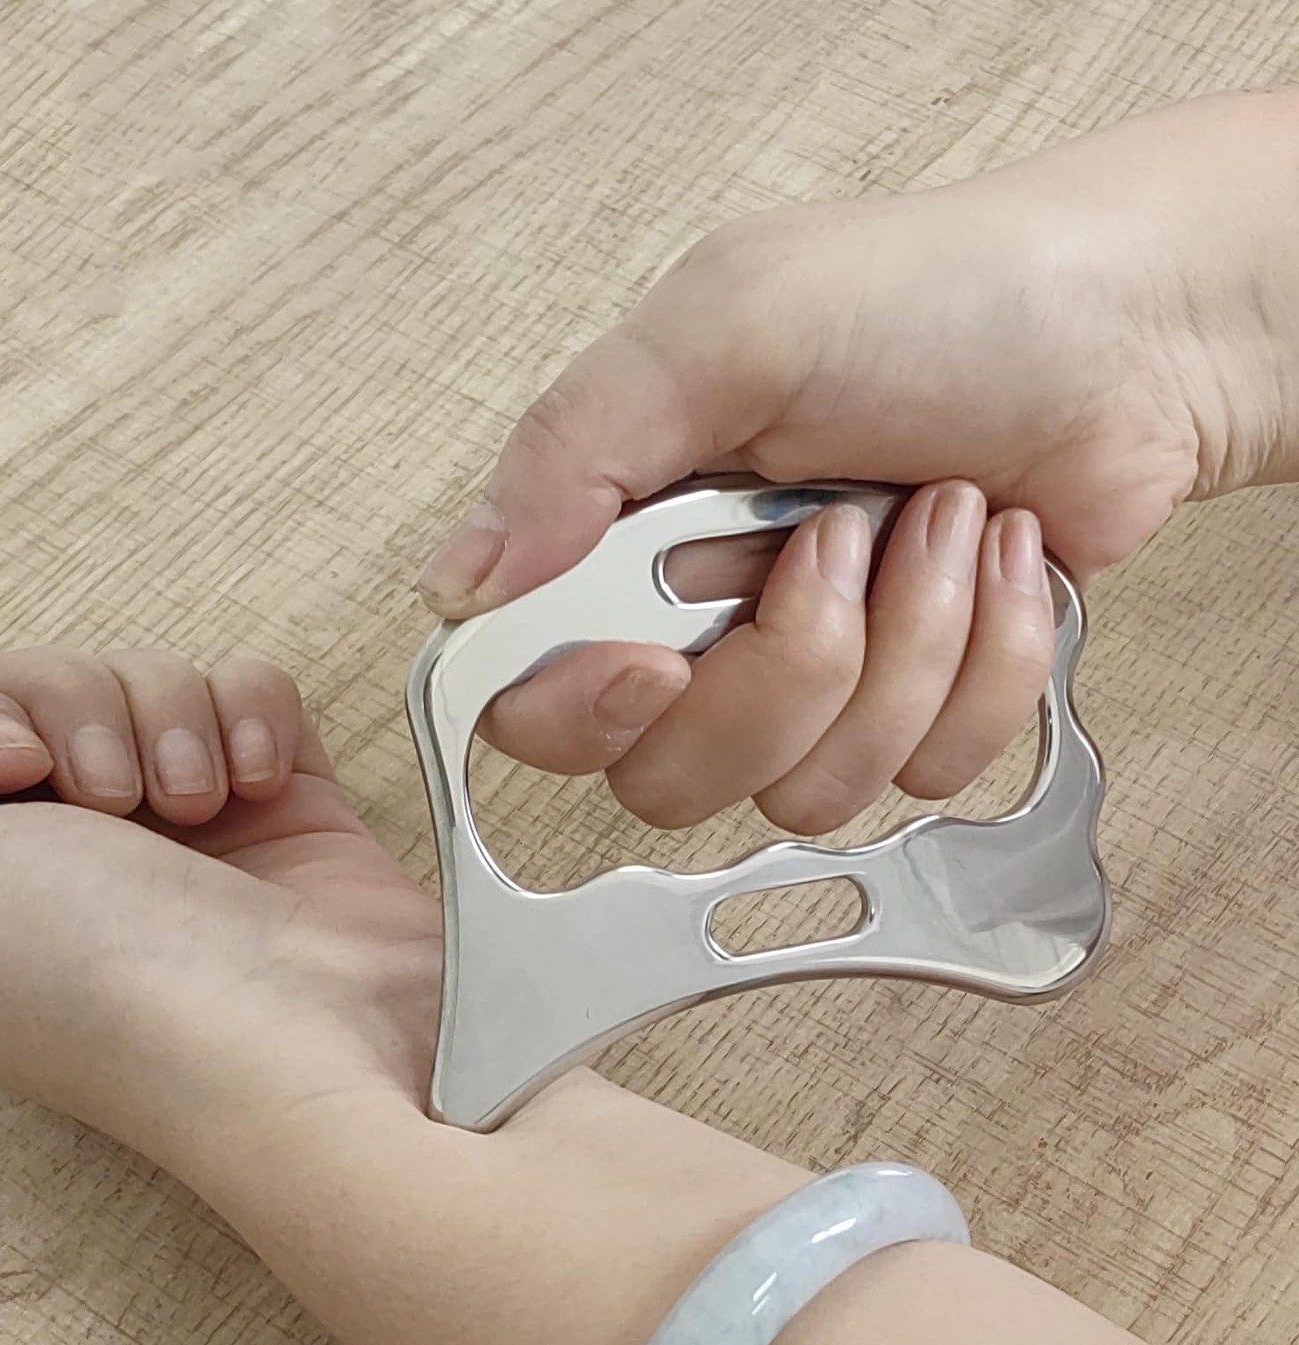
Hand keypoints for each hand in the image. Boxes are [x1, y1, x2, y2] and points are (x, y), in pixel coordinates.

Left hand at [0, 648, 441, 1177]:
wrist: (320, 1037)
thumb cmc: (122, 986)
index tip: (7, 766)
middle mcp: (70, 854)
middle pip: (43, 686)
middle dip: (78, 713)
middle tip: (111, 798)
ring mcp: (181, 828)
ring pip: (147, 678)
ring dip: (172, 723)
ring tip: (201, 809)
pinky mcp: (276, 804)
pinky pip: (245, 692)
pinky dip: (251, 722)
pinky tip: (260, 789)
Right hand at [417, 92, 1295, 833]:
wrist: (1130, 330)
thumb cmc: (937, 299)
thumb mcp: (728, 323)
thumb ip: (575, 448)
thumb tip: (463, 583)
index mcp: (628, 539)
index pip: (531, 701)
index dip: (579, 713)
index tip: (658, 660)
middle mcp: (704, 629)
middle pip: (667, 777)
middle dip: (782, 673)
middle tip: (839, 545)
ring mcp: (812, 685)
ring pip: (803, 794)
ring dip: (902, 650)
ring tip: (938, 521)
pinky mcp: (914, 716)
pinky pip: (921, 777)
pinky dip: (983, 665)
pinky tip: (997, 561)